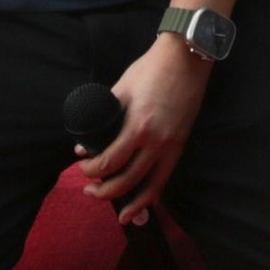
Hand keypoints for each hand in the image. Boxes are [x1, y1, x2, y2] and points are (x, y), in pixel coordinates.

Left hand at [79, 29, 210, 215]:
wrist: (186, 58)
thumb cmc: (151, 69)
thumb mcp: (121, 89)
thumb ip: (103, 117)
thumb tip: (84, 145)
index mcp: (138, 126)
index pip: (109, 162)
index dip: (91, 170)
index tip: (82, 166)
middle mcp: (156, 141)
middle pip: (127, 181)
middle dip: (104, 192)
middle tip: (89, 190)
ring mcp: (172, 145)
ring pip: (150, 187)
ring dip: (131, 203)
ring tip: (117, 211)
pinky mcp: (180, 144)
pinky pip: (165, 177)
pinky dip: (153, 195)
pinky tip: (143, 204)